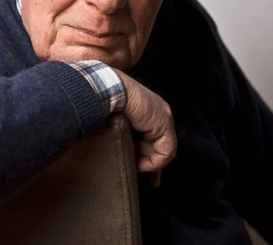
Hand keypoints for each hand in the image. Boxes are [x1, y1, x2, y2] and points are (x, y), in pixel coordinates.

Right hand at [114, 69, 176, 186]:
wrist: (111, 90)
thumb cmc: (107, 101)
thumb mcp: (116, 120)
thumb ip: (124, 133)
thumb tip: (122, 149)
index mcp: (149, 110)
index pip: (155, 136)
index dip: (150, 154)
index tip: (142, 168)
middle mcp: (160, 114)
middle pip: (161, 145)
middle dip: (155, 164)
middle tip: (151, 181)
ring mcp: (164, 120)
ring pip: (164, 151)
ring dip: (150, 163)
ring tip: (135, 168)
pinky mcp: (164, 127)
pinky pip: (165, 152)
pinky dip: (155, 162)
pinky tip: (141, 165)